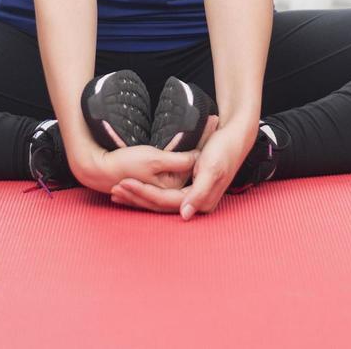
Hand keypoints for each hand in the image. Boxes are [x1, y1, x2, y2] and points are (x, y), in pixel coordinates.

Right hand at [112, 113, 219, 198]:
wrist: (100, 168)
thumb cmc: (126, 164)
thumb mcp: (154, 160)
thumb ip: (179, 161)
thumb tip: (200, 157)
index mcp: (174, 185)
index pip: (196, 161)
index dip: (205, 140)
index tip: (214, 121)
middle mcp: (171, 186)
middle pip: (193, 160)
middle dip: (204, 139)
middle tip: (214, 118)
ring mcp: (163, 182)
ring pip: (184, 159)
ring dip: (196, 142)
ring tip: (208, 124)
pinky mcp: (154, 176)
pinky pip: (174, 161)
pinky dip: (183, 150)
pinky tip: (190, 141)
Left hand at [114, 119, 255, 218]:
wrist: (236, 136)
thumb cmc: (224, 149)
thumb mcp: (212, 169)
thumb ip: (199, 192)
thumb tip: (184, 214)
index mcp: (201, 201)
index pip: (165, 202)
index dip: (143, 194)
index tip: (123, 183)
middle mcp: (196, 203)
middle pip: (159, 205)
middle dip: (136, 197)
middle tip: (114, 189)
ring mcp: (192, 197)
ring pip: (159, 201)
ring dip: (138, 196)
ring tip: (117, 191)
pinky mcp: (189, 189)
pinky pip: (163, 194)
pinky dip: (146, 191)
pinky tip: (134, 187)